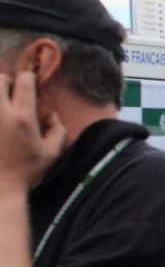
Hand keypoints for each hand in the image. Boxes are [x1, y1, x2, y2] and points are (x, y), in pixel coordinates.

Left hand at [0, 72, 65, 189]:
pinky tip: (1, 124)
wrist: (0, 188)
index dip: (28, 78)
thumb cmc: (26, 172)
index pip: (24, 81)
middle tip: (10, 92)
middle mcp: (1, 113)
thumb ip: (57, 130)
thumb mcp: (51, 153)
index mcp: (23, 117)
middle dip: (6, 82)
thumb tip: (51, 115)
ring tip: (3, 105)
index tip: (30, 83)